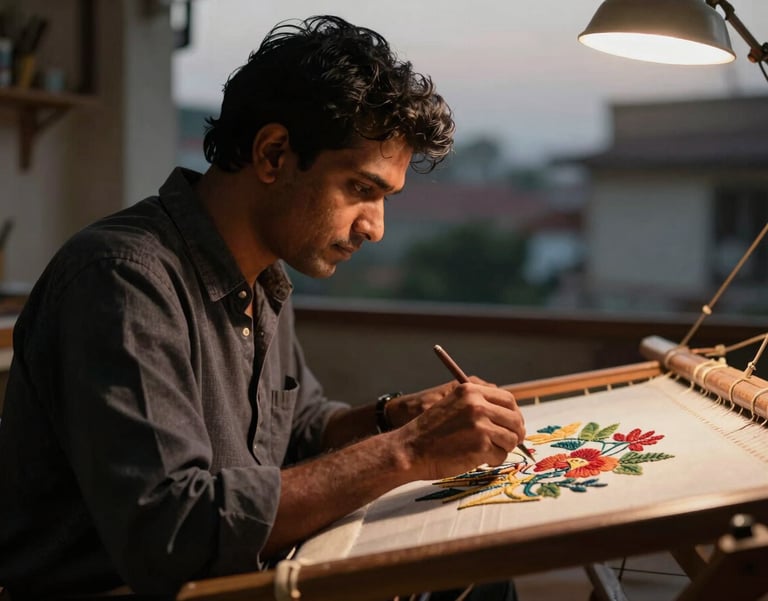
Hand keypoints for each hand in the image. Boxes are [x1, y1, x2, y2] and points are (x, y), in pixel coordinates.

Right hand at [393, 382, 525, 480]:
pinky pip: (500, 455)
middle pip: (515, 419)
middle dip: (515, 433)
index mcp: (471, 391)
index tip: (513, 425)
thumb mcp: (453, 405)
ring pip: (511, 438)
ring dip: (503, 448)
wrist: (410, 449)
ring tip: (487, 452)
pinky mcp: (481, 446)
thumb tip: (509, 416)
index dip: (514, 414)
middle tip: (510, 443)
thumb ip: (478, 405)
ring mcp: (481, 425)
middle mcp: (477, 405)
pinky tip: (478, 459)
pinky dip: (493, 461)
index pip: (508, 399)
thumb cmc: (430, 432)